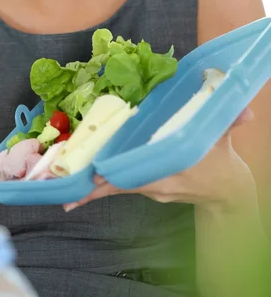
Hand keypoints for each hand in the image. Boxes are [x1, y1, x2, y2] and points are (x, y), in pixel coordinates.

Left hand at [63, 107, 254, 212]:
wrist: (227, 193)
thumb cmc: (221, 164)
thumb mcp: (222, 141)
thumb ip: (229, 123)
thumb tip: (244, 111)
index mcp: (172, 171)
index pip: (140, 174)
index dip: (118, 174)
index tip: (97, 174)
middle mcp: (157, 183)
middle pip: (120, 182)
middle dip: (94, 184)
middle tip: (66, 184)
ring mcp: (151, 189)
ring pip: (117, 185)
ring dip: (92, 186)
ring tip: (64, 189)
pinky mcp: (147, 188)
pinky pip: (120, 187)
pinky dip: (100, 189)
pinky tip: (75, 198)